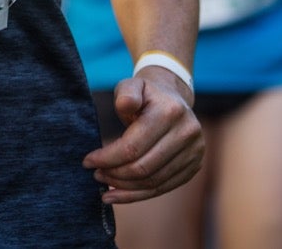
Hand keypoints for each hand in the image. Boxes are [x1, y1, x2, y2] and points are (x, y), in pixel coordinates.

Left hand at [82, 71, 203, 203]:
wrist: (173, 98)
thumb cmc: (145, 94)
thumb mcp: (132, 86)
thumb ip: (126, 94)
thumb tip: (125, 105)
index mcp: (170, 112)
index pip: (133, 147)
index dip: (107, 158)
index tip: (88, 161)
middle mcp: (187, 132)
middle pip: (143, 167)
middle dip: (114, 174)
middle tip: (96, 173)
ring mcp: (194, 152)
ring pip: (153, 181)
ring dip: (124, 187)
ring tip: (104, 182)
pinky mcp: (194, 167)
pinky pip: (163, 188)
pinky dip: (138, 195)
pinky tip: (118, 194)